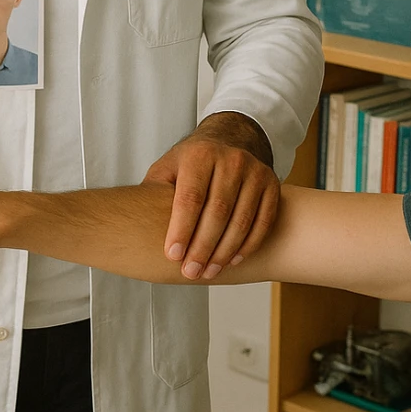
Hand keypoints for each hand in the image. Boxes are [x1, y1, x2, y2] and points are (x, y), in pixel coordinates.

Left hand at [143, 113, 278, 281]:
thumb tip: (138, 224)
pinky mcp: (272, 184)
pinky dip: (249, 244)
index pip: (190, 197)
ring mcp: (255, 171)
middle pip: (217, 211)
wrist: (230, 140)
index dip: (182, 229)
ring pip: (242, 219)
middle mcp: (230, 160)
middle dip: (203, 247)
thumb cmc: (192, 162)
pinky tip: (233, 260)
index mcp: (199, 155)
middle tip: (191, 272)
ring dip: (225, 251)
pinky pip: (263, 220)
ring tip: (209, 272)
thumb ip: (155, 192)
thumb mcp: (168, 167)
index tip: (173, 256)